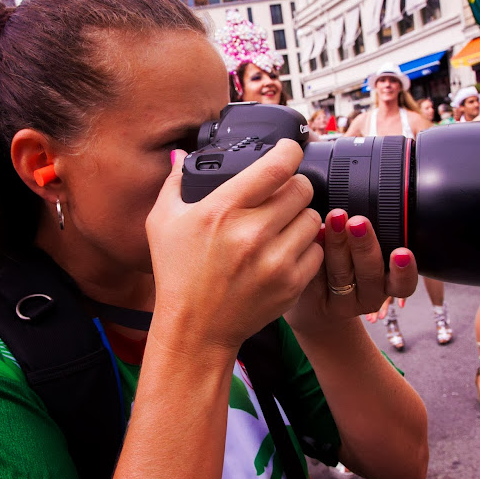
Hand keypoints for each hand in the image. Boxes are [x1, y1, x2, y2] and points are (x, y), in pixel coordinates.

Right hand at [146, 140, 323, 354]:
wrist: (195, 328)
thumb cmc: (177, 273)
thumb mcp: (162, 223)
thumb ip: (174, 182)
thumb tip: (182, 154)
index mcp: (223, 210)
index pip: (276, 167)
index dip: (289, 151)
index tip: (289, 150)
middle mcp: (252, 233)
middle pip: (302, 189)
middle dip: (294, 185)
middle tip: (283, 193)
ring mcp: (275, 261)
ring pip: (313, 217)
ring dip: (301, 216)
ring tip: (282, 224)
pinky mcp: (291, 283)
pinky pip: (317, 249)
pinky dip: (305, 246)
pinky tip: (285, 250)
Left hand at [286, 209, 417, 334]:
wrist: (316, 301)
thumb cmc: (347, 265)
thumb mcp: (363, 253)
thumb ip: (367, 234)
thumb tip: (368, 192)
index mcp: (388, 284)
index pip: (403, 284)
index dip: (405, 271)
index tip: (402, 252)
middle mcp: (368, 295)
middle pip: (370, 275)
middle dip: (365, 246)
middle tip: (358, 222)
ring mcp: (342, 302)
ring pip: (341, 274)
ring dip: (338, 244)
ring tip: (333, 218)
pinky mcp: (316, 301)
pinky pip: (314, 276)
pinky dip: (314, 253)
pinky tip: (312, 234)